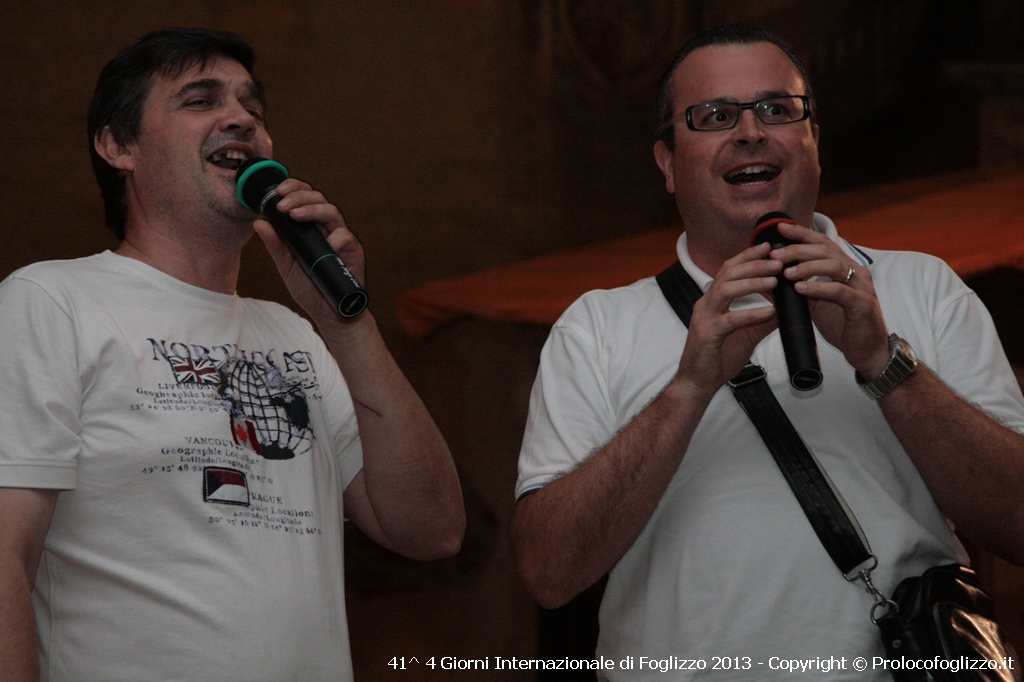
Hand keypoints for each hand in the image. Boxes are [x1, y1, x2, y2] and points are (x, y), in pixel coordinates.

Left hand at [252, 178, 365, 323]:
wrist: (328, 312)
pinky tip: (325, 245)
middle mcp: (326, 228)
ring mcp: (340, 237)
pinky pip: (345, 235)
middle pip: (318, 198)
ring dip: (314, 209)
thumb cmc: (310, 287)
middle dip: (300, 196)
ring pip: (332, 211)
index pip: (304, 198)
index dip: (294, 189)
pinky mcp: (353, 250)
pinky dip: (335, 238)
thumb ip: (275, 244)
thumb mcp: (286, 265)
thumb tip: (259, 222)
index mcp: (310, 227)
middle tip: (283, 204)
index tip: (278, 191)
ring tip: (296, 215)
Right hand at [675, 242, 779, 399]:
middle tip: (778, 261)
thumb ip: (763, 320)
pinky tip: (768, 311)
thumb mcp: (746, 334)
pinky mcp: (707, 335)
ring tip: (774, 279)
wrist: (698, 382)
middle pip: (727, 273)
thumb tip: (786, 308)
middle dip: (754, 264)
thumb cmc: (718, 357)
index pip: (729, 269)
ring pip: (726, 290)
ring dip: (752, 282)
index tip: (769, 246)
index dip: (748, 256)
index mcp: (713, 300)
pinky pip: (729, 320)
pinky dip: (750, 314)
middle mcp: (706, 304)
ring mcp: (704, 318)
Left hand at [771, 222, 889, 377]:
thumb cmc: (841, 323)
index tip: (780, 227)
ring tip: (786, 272)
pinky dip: (818, 288)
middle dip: (798, 250)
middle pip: (826, 250)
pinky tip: (800, 289)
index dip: (802, 233)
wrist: (865, 349)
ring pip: (834, 265)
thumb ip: (798, 289)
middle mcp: (855, 271)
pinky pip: (839, 291)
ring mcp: (861, 286)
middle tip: (776, 256)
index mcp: (844, 267)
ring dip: (807, 267)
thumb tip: (769, 279)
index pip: (822, 243)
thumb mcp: (815, 303)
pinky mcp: (862, 304)